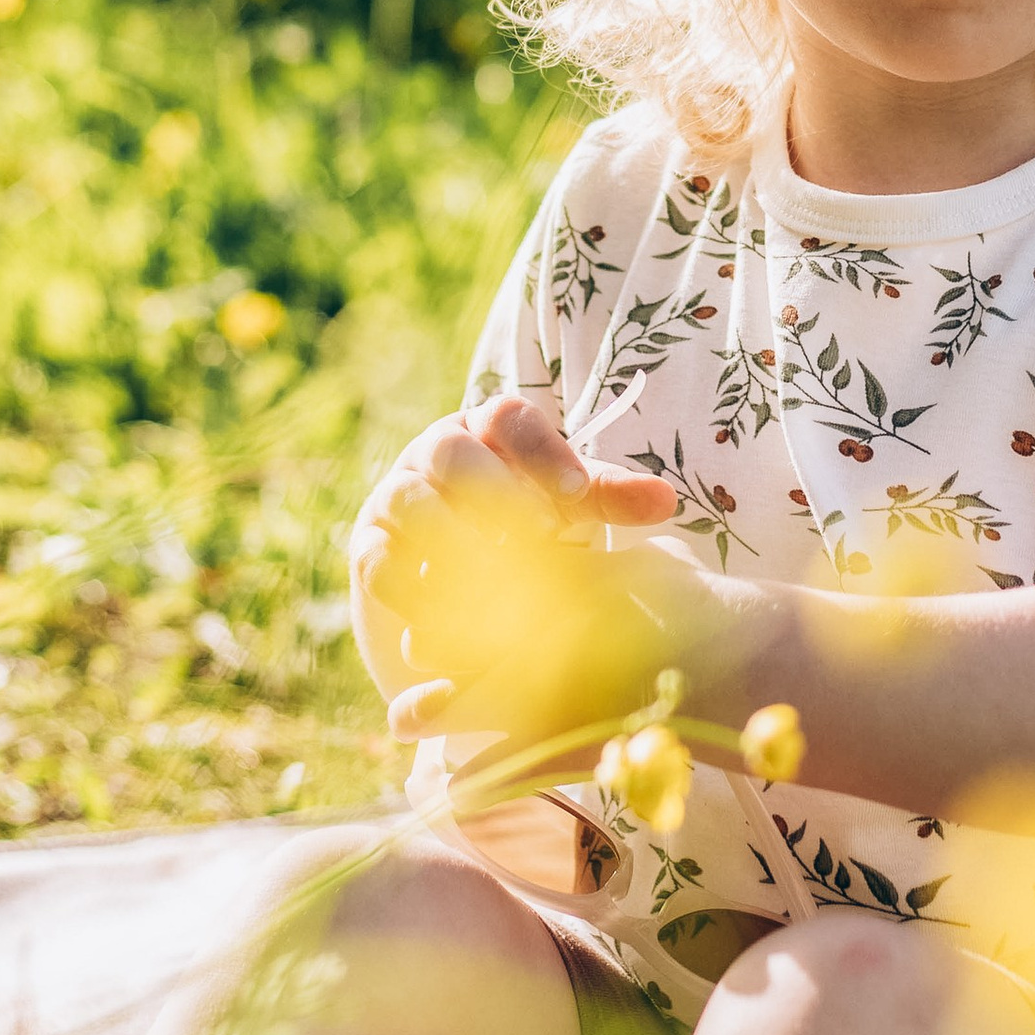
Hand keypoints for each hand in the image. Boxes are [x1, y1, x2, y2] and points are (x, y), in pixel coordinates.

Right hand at [350, 397, 679, 751]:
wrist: (461, 583)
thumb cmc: (529, 527)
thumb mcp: (569, 509)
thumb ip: (608, 498)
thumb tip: (666, 501)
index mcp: (490, 430)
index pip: (507, 418)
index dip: (539, 451)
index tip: (574, 495)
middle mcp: (437, 452)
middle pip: (450, 451)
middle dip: (491, 491)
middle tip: (535, 536)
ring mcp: (397, 496)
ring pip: (408, 502)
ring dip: (450, 541)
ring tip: (496, 582)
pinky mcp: (369, 548)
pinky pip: (378, 560)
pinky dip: (412, 586)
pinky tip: (451, 617)